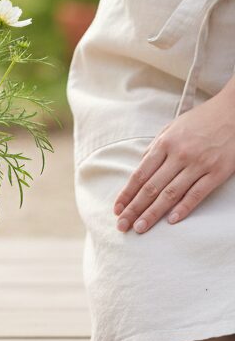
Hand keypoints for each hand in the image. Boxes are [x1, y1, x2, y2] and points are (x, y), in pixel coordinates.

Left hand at [113, 88, 234, 233]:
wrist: (231, 112)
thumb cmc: (199, 121)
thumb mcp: (171, 128)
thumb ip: (156, 148)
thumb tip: (141, 166)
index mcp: (164, 144)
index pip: (140, 174)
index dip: (127, 193)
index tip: (117, 208)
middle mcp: (178, 155)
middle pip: (151, 187)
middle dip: (134, 208)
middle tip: (122, 225)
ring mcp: (198, 165)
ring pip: (170, 194)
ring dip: (153, 213)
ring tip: (140, 228)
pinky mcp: (218, 172)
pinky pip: (197, 194)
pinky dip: (183, 209)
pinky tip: (171, 221)